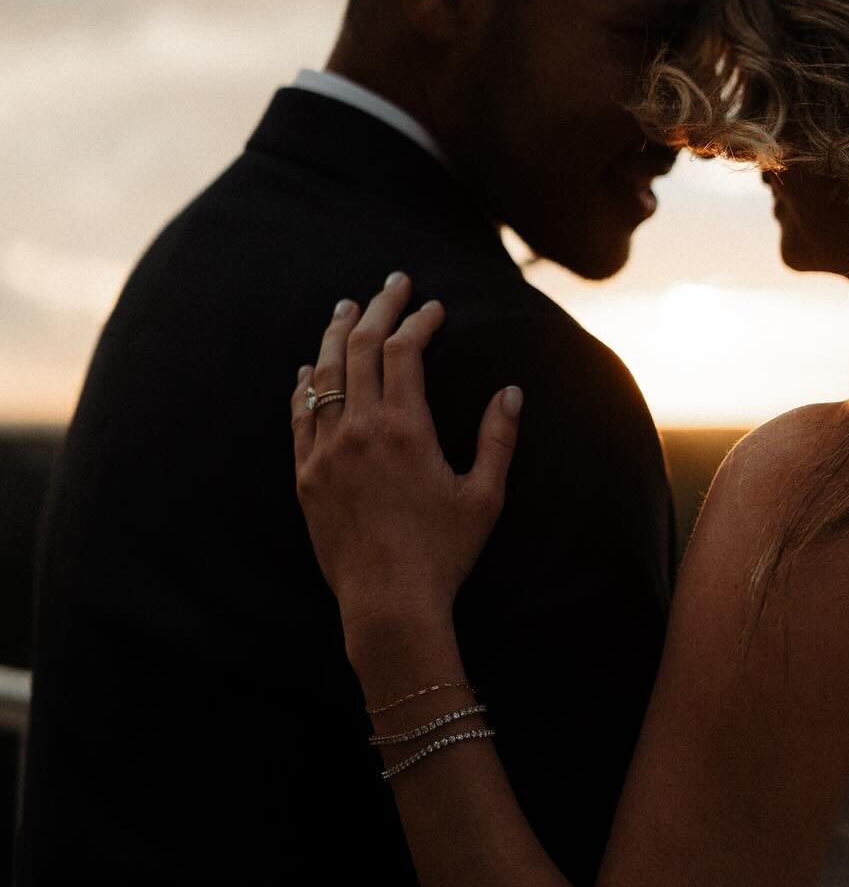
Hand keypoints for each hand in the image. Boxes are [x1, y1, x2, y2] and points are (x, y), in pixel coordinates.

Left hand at [290, 273, 522, 643]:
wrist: (387, 604)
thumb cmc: (443, 553)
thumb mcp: (485, 496)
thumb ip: (498, 439)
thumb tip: (512, 392)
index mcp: (406, 429)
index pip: (405, 352)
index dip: (419, 322)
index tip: (434, 309)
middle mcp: (360, 430)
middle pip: (361, 347)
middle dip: (379, 307)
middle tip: (393, 283)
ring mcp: (327, 451)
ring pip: (324, 374)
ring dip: (336, 333)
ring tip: (346, 307)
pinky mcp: (306, 476)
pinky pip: (299, 415)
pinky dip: (304, 384)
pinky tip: (309, 367)